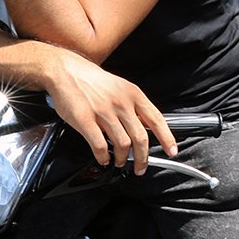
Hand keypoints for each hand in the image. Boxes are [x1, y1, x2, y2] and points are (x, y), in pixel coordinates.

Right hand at [44, 51, 176, 172]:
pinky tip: (104, 158)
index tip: (171, 151)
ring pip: (122, 144)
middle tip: (141, 167)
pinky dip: (104, 157)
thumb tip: (148, 126)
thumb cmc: (94, 81)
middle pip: (141, 137)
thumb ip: (135, 106)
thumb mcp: (122, 87)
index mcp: (133, 94)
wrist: (67, 71)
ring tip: (121, 161)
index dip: (166, 138)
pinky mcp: (85, 120)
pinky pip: (99, 145)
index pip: (156, 119)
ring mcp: (103, 112)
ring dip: (123, 158)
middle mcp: (121, 103)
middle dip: (143, 157)